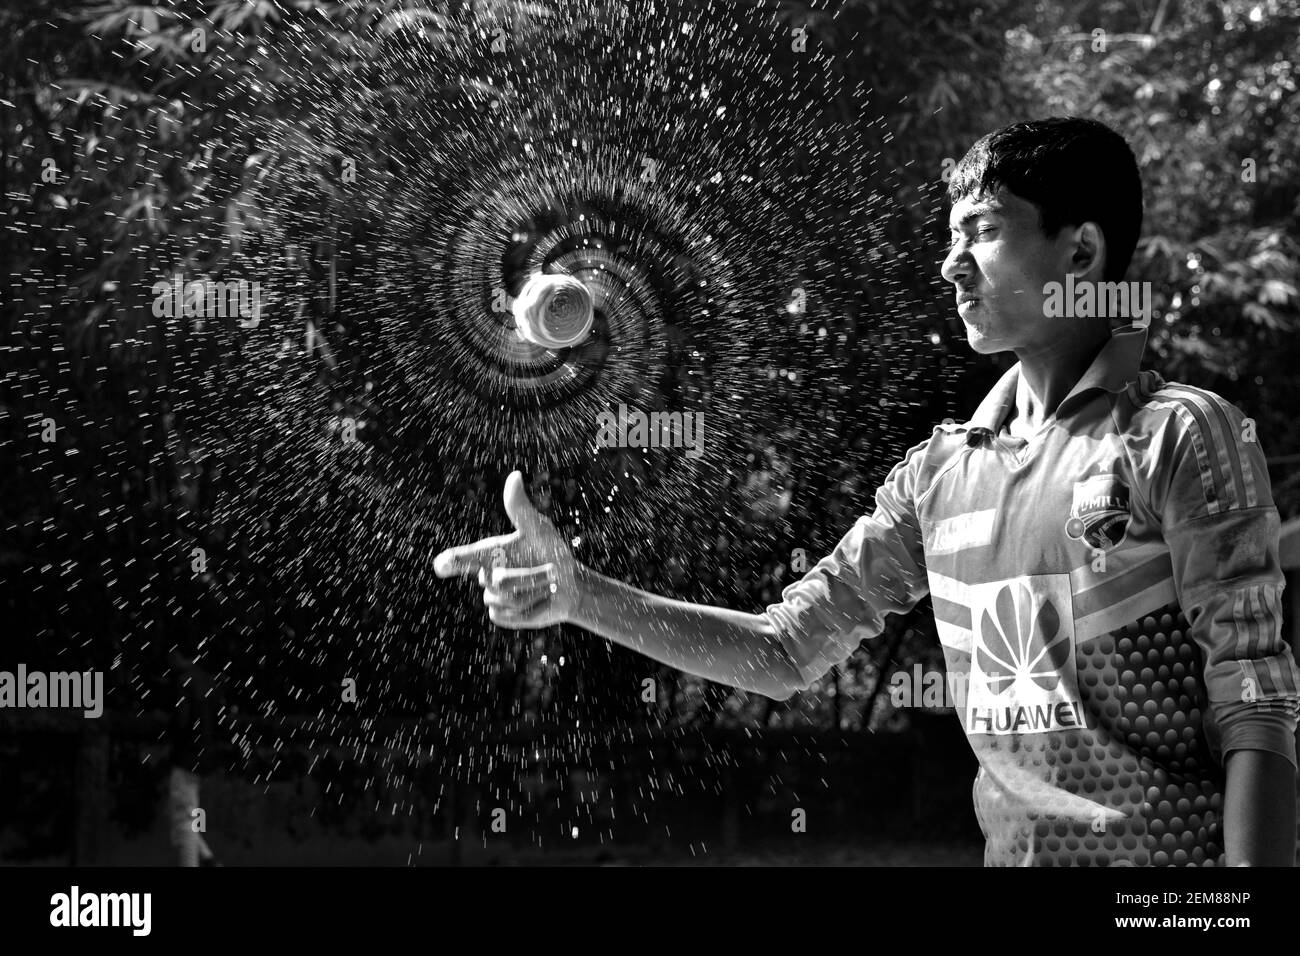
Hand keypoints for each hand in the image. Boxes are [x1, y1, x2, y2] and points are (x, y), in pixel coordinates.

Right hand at [433, 470, 578, 628]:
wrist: (570, 584)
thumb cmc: (552, 551)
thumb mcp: (539, 529)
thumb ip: (521, 509)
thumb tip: (514, 476)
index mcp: (489, 552)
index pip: (460, 559)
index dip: (450, 562)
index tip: (442, 566)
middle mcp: (486, 574)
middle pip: (498, 582)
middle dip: (530, 577)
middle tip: (552, 571)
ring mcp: (493, 597)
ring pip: (507, 601)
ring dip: (535, 592)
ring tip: (547, 585)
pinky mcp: (503, 615)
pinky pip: (511, 616)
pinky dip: (533, 609)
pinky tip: (541, 602)